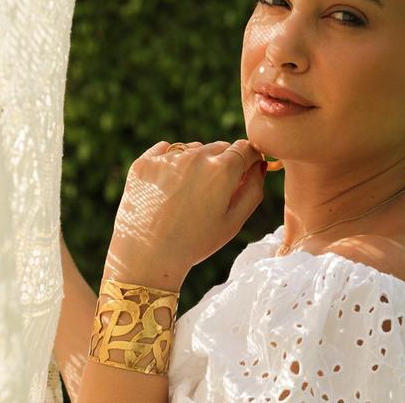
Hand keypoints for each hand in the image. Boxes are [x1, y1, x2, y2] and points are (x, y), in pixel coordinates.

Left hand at [104, 139, 265, 288]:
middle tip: (213, 192)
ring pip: (193, 149)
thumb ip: (254, 190)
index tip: (244, 173)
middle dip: (223, 163)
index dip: (249, 160)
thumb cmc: (195, 243)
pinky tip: (168, 188)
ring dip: (197, 163)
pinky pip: (165, 150)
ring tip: (187, 195)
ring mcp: (168, 157)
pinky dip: (170, 162)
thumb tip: (259, 166)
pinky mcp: (145, 162)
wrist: (147, 257)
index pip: (246, 148)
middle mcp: (196, 156)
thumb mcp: (234, 222)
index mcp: (223, 170)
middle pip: (220, 147)